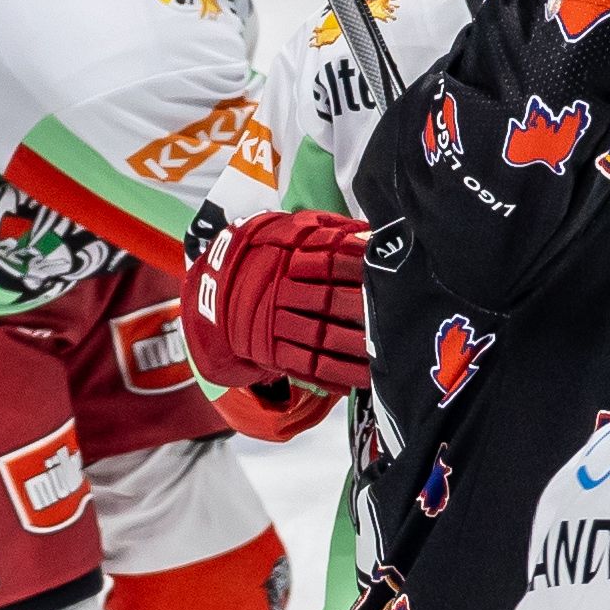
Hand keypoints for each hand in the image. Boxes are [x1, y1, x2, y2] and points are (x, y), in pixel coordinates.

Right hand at [180, 208, 367, 441]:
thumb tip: (372, 230)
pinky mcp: (273, 352)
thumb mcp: (290, 234)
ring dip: (356, 346)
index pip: (330, 259)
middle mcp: (281, 292)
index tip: (385, 270)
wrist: (214, 292)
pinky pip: (309, 366)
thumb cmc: (266, 258)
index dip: (360, 265)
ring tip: (386, 351)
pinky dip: (336, 375)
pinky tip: (362, 379)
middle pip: (328, 300)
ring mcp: (276, 324)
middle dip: (362, 309)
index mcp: (287, 259)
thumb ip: (329, 230)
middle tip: (394, 314)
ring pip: (322, 336)